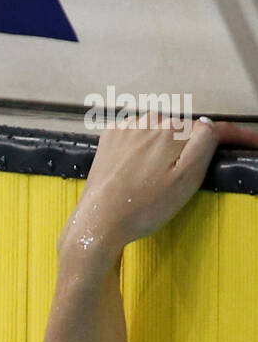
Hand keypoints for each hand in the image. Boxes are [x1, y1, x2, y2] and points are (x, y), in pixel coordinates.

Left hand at [60, 118, 257, 262]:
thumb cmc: (145, 206)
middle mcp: (150, 120)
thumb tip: (210, 124)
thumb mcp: (187, 179)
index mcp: (173, 130)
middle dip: (190, 148)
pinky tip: (137, 170)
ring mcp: (127, 127)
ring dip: (165, 148)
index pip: (212, 129)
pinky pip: (136, 135)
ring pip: (160, 132)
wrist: (99, 221)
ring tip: (154, 179)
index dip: (237, 137)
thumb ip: (204, 145)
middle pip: (184, 131)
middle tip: (178, 180)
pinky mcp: (110, 136)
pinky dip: (143, 147)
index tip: (253, 143)